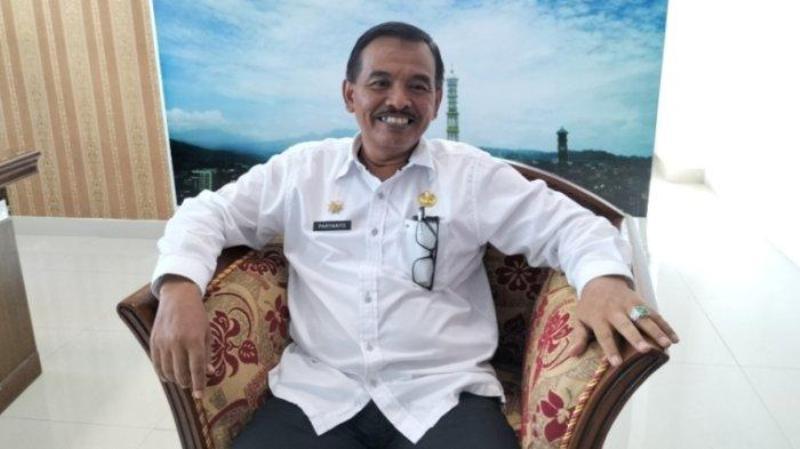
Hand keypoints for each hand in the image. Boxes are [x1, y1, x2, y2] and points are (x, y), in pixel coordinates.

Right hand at [150, 275, 210, 398]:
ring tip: (182, 380)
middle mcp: (177, 343)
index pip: (196, 369)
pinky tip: (169, 376)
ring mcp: (163, 343)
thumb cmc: (197, 315)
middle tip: (191, 385)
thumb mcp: (207, 332)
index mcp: (194, 340)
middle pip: (181, 373)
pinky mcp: (153, 341)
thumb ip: (207, 354)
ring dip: (175, 379)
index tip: (199, 395)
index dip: (198, 385)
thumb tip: (209, 372)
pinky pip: (157, 364)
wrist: (178, 297)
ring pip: (167, 371)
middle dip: (187, 383)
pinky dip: (163, 373)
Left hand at [569, 276, 678, 366]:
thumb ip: (579, 336)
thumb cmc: (590, 305)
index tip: (616, 363)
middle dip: (635, 337)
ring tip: (667, 345)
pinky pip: (655, 314)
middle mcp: (615, 311)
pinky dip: (665, 325)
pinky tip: (675, 338)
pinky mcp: (641, 302)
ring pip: (644, 318)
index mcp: (599, 317)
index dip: (610, 349)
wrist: (601, 280)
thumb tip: (572, 355)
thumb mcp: (580, 318)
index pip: (604, 334)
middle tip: (645, 350)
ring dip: (656, 331)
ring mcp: (629, 305)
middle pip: (626, 325)